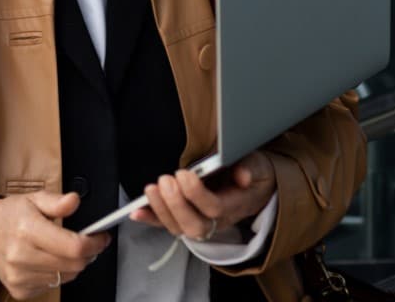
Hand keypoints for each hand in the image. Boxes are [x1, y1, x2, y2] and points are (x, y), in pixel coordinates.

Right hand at [0, 191, 109, 298]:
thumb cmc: (10, 215)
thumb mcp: (34, 199)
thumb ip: (57, 202)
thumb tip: (74, 201)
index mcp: (28, 230)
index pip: (73, 246)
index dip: (95, 243)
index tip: (101, 237)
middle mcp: (22, 256)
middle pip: (74, 265)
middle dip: (88, 254)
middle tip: (87, 242)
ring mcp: (19, 276)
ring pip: (66, 277)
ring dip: (73, 264)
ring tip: (64, 249)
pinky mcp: (19, 289)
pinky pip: (52, 286)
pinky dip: (57, 274)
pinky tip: (48, 261)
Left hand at [130, 152, 275, 239]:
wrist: (256, 187)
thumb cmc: (254, 174)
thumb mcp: (259, 166)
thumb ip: (251, 168)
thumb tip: (243, 175)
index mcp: (236, 205)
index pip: (214, 209)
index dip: (196, 195)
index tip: (184, 174)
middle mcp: (218, 221)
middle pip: (194, 225)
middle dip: (175, 204)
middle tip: (165, 181)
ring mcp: (201, 222)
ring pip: (179, 228)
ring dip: (160, 210)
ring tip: (151, 188)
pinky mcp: (187, 219)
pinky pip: (168, 224)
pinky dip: (151, 219)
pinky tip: (136, 211)